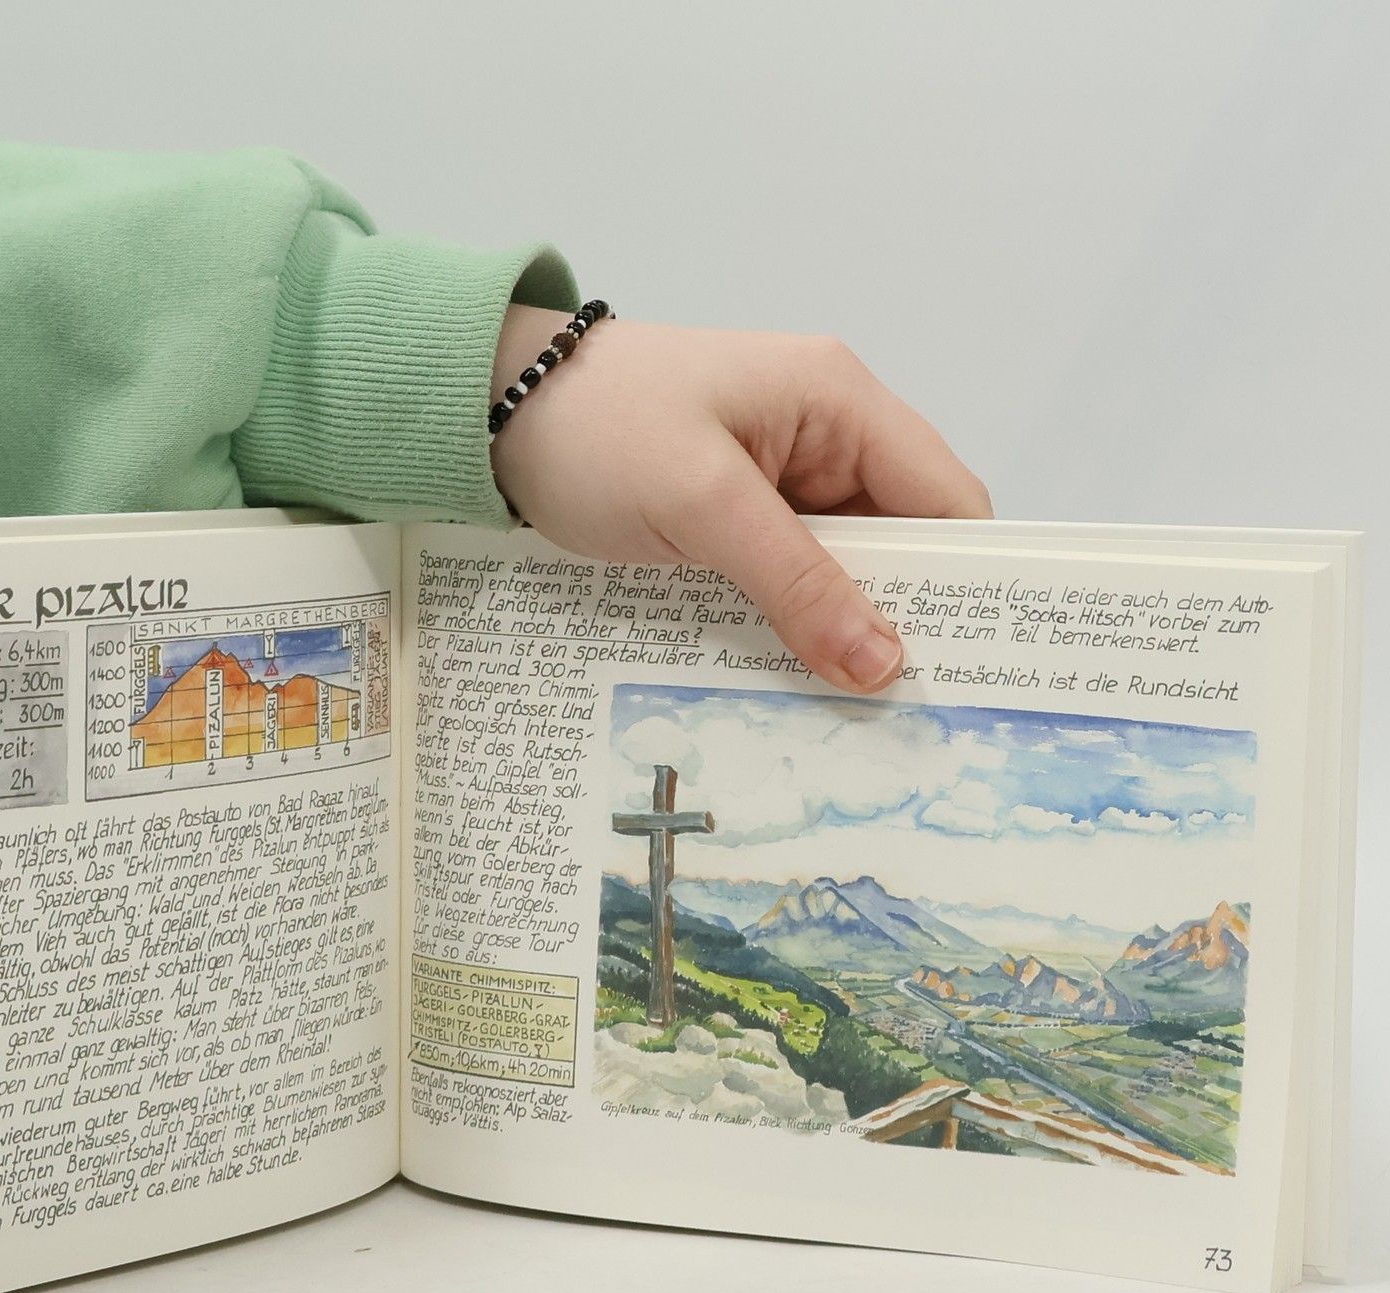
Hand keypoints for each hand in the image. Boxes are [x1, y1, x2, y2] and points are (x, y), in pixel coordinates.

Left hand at [488, 307, 991, 692]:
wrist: (496, 410)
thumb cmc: (596, 429)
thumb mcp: (701, 506)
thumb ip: (795, 585)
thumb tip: (883, 664)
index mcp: (839, 401)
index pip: (944, 497)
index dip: (968, 579)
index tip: (971, 668)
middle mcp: (825, 434)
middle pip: (902, 541)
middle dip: (904, 618)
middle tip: (912, 716)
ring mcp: (779, 476)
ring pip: (843, 568)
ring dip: (842, 630)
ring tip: (857, 715)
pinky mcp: (736, 514)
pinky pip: (788, 576)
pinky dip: (793, 622)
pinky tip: (794, 677)